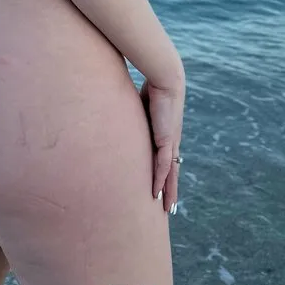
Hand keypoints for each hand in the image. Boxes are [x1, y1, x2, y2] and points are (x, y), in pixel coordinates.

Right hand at [139, 72, 184, 213]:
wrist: (165, 76)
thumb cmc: (151, 82)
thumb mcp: (138, 103)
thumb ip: (130, 110)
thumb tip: (112, 104)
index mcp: (165, 131)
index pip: (166, 157)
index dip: (164, 172)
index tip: (162, 184)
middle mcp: (171, 139)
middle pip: (172, 170)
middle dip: (171, 188)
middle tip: (169, 206)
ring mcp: (171, 141)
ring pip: (170, 172)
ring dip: (169, 190)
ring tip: (167, 208)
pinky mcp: (167, 140)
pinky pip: (163, 165)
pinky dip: (160, 180)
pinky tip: (156, 193)